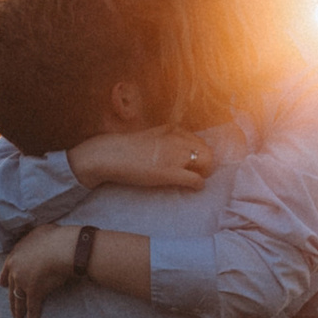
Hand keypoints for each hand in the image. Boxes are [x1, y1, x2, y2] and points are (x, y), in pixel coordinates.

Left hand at [0, 225, 82, 317]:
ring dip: (19, 312)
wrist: (64, 247)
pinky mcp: (34, 293)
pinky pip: (33, 309)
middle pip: (11, 288)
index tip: (3, 285)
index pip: (6, 270)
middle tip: (12, 309)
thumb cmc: (56, 236)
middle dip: (11, 299)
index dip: (5, 279)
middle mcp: (15, 270)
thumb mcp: (40, 231)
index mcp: (15, 255)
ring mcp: (23, 282)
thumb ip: (35, 237)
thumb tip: (39, 236)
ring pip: (18, 300)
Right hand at [70, 125, 214, 192]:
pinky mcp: (172, 173)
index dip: (198, 153)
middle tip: (197, 172)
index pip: (198, 140)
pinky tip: (192, 187)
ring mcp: (176, 155)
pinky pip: (196, 180)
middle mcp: (178, 139)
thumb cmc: (126, 147)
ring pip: (207, 163)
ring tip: (194, 179)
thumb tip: (174, 150)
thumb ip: (165, 139)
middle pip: (207, 151)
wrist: (111, 154)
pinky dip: (198, 185)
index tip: (193, 162)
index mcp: (173, 130)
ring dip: (203, 172)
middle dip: (205, 163)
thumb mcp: (150, 135)